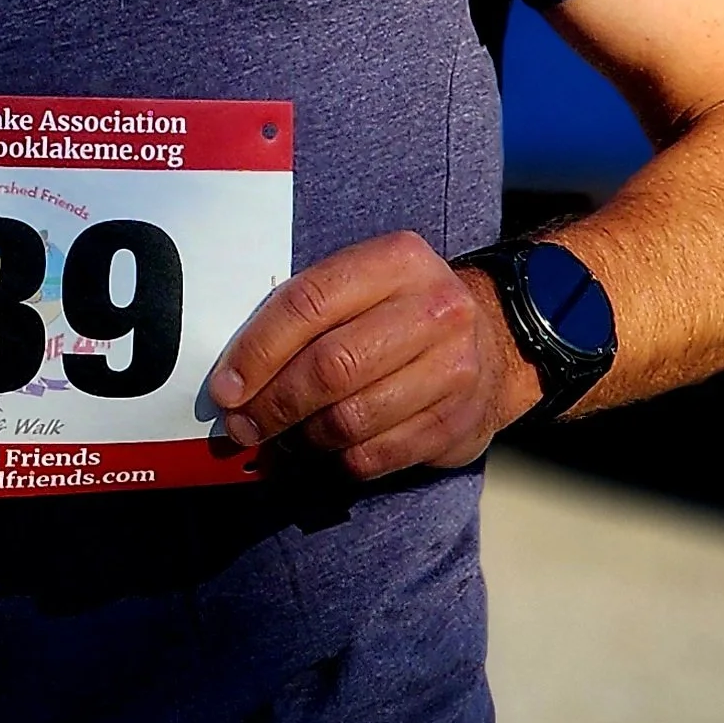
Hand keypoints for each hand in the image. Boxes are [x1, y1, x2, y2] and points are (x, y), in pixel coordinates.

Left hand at [208, 233, 538, 481]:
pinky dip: (337, 461)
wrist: (497, 339)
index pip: (309, 303)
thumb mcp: (364, 286)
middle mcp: (433, 309)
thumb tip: (234, 378)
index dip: (257, 351)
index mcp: (397, 261)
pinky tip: (324, 452)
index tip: (226, 387)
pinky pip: (376, 455)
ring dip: (302, 439)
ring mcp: (454, 368)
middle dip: (274, 404)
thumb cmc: (402, 313)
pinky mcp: (458, 421)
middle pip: (330, 368)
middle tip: (242, 426)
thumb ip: (305, 314)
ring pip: (351, 419)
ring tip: (282, 440)